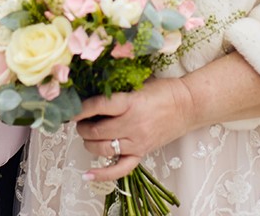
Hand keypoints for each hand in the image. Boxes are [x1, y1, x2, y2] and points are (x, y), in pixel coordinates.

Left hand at [75, 77, 193, 181]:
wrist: (188, 105)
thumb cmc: (163, 90)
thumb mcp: (138, 84)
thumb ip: (117, 90)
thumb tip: (90, 92)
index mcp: (131, 102)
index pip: (98, 106)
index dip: (80, 108)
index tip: (71, 108)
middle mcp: (133, 125)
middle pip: (97, 130)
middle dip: (82, 126)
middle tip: (80, 120)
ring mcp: (137, 142)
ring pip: (103, 148)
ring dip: (88, 142)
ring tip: (88, 134)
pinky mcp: (142, 153)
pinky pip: (120, 169)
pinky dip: (102, 174)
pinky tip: (87, 175)